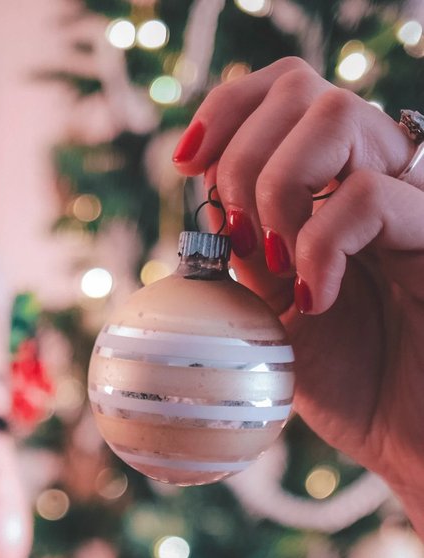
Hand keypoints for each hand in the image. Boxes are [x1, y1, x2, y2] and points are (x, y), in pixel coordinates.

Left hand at [173, 58, 423, 504]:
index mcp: (335, 184)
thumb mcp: (276, 320)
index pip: (283, 90)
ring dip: (280, 187)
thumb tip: (200, 212)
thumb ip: (247, 262)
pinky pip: (367, 197)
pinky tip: (315, 299)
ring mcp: (409, 198)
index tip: (186, 166)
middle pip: (301, 87)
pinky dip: (321, 246)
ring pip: (336, 116)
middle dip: (243, 157)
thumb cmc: (356, 389)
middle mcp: (377, 174)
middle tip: (242, 242)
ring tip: (280, 266)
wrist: (412, 441)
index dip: (226, 110)